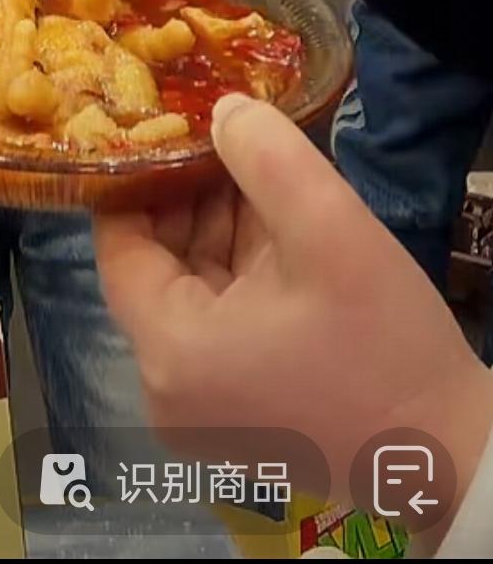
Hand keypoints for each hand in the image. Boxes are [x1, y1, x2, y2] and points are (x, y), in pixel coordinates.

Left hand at [95, 95, 492, 542]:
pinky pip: (218, 322)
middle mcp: (166, 389)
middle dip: (191, 197)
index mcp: (169, 351)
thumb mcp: (329, 231)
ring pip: (191, 289)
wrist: (444, 454)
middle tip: (225, 134)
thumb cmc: (382, 346)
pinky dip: (242, 272)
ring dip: (221, 230)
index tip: (170, 124)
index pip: (119, 243)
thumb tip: (221, 109)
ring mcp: (200, 407)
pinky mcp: (235, 411)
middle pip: (156, 265)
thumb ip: (267, 157)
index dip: (140, 177)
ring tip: (257, 168)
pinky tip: (277, 225)